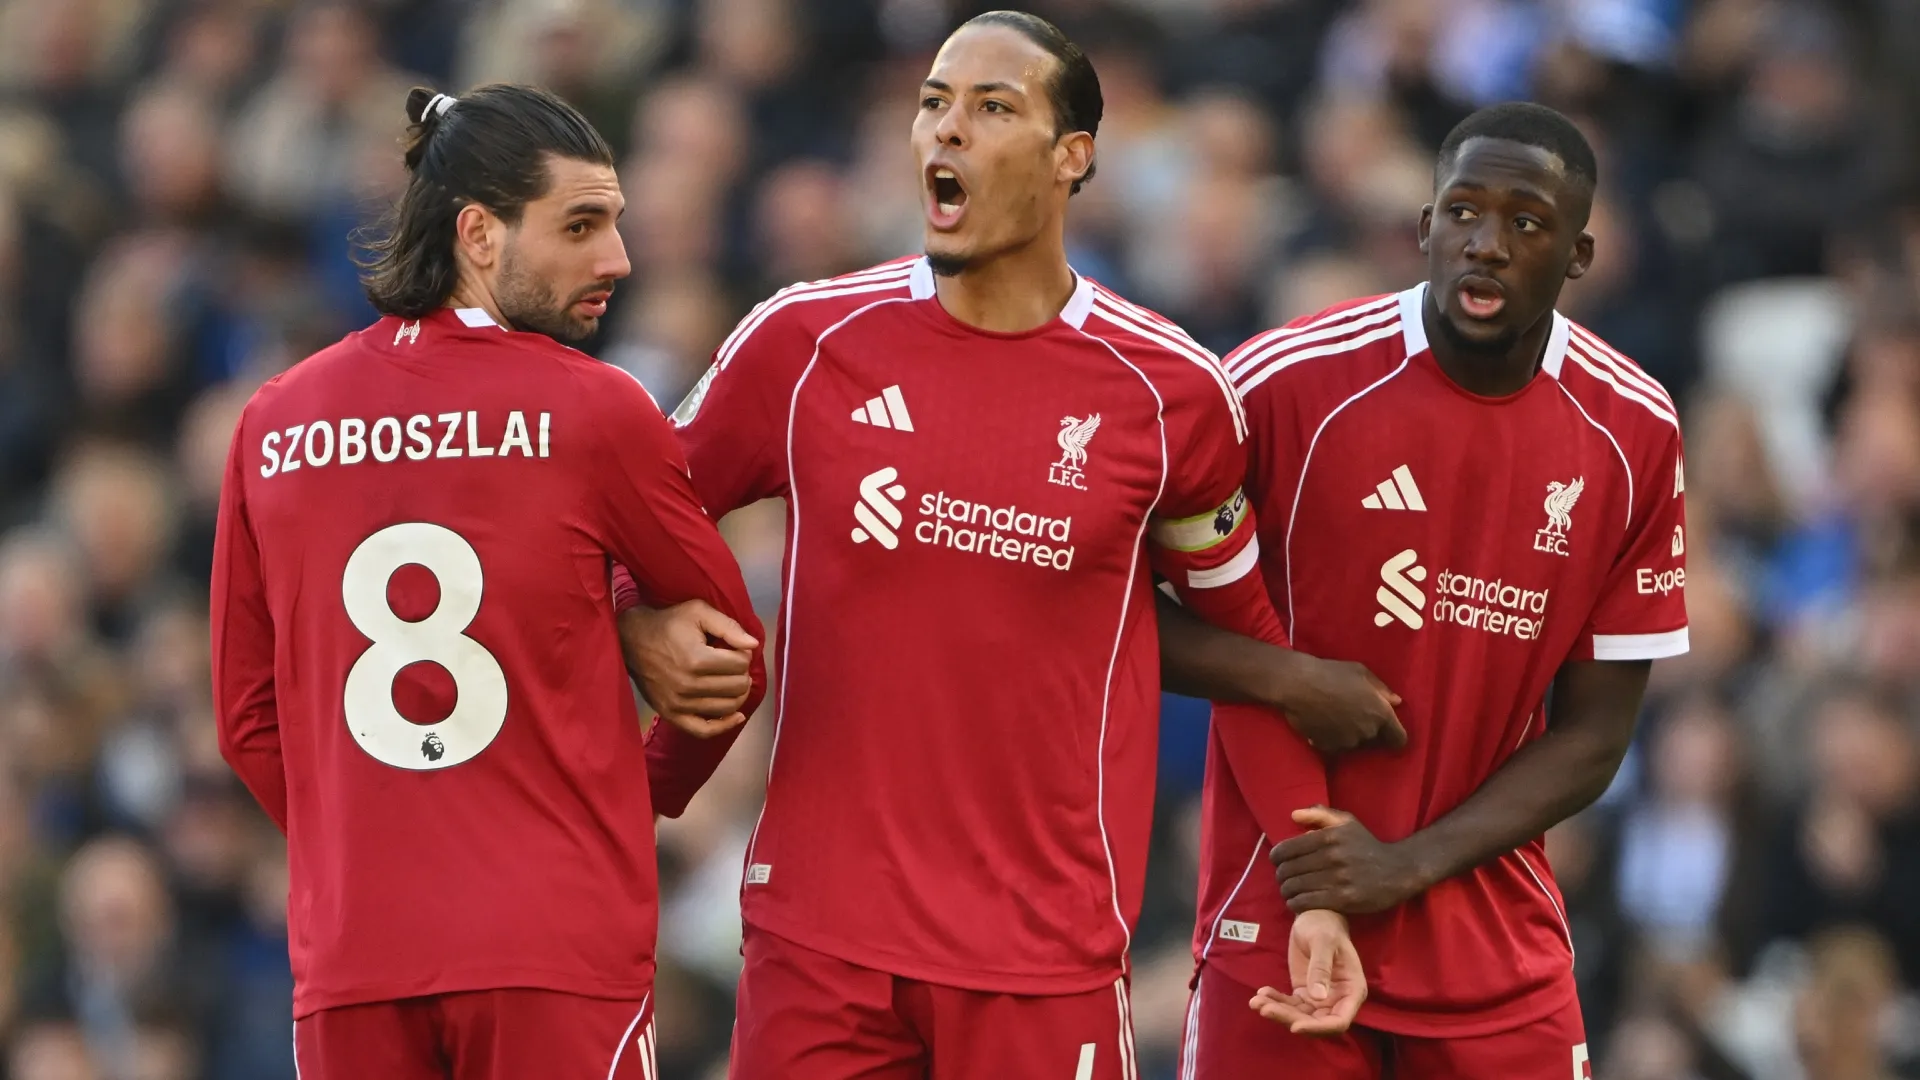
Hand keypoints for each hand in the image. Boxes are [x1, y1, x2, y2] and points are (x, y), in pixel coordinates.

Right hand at [617, 600, 758, 737]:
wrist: (632, 640)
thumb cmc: (669, 623)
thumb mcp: (698, 612)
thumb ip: (729, 626)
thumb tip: (753, 645)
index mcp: (697, 659)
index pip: (741, 664)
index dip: (744, 654)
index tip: (734, 648)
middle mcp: (688, 685)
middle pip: (737, 687)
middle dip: (742, 673)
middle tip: (733, 663)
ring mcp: (679, 703)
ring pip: (727, 707)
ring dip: (737, 694)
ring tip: (731, 680)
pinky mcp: (671, 714)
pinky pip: (704, 730)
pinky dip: (724, 726)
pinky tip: (736, 716)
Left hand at [1248, 908, 1365, 1034]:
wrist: (1315, 917)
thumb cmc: (1325, 927)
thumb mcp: (1323, 942)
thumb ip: (1321, 968)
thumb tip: (1318, 997)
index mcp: (1352, 991)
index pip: (1339, 1021)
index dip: (1318, 1028)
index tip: (1295, 1026)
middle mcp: (1337, 1000)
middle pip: (1315, 1022)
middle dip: (1289, 1019)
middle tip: (1264, 1008)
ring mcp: (1320, 998)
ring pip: (1299, 1017)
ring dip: (1278, 1012)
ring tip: (1256, 1002)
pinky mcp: (1304, 993)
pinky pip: (1289, 1005)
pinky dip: (1274, 1002)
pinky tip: (1260, 993)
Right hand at [1271, 653, 1404, 752]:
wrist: (1297, 685)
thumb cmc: (1332, 673)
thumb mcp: (1361, 672)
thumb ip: (1382, 690)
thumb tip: (1396, 702)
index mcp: (1381, 715)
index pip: (1399, 739)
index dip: (1395, 736)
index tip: (1389, 731)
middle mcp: (1367, 733)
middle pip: (1375, 741)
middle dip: (1369, 731)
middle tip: (1355, 714)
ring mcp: (1347, 743)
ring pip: (1354, 743)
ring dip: (1350, 734)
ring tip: (1335, 717)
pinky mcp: (1327, 747)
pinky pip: (1335, 745)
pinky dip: (1332, 738)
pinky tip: (1322, 723)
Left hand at [1271, 808, 1427, 914]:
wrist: (1398, 870)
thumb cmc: (1367, 845)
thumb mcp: (1347, 823)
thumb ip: (1320, 815)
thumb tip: (1293, 816)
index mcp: (1329, 837)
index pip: (1286, 849)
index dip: (1275, 857)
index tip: (1277, 862)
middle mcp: (1332, 857)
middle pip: (1288, 870)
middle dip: (1280, 876)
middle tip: (1283, 879)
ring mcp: (1338, 879)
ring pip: (1295, 888)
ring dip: (1286, 891)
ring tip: (1289, 891)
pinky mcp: (1343, 900)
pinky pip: (1307, 903)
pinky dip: (1296, 904)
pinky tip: (1297, 902)